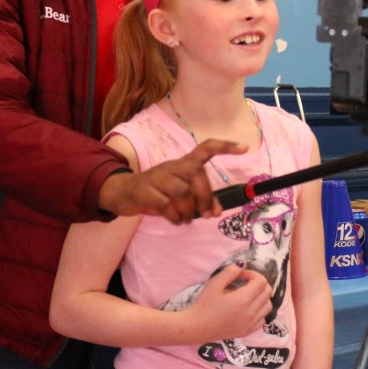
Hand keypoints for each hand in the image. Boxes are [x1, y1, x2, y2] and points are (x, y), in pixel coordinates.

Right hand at [98, 139, 244, 222]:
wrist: (122, 193)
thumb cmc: (157, 192)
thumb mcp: (179, 194)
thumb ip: (199, 200)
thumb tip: (217, 212)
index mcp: (183, 164)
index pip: (206, 148)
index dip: (225, 147)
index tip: (245, 148)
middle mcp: (172, 166)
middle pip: (196, 173)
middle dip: (205, 196)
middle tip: (207, 214)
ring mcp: (157, 177)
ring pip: (181, 191)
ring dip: (188, 210)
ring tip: (187, 219)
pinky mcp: (144, 190)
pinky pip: (165, 204)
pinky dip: (174, 216)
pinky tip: (176, 221)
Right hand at [185, 265, 271, 340]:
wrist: (196, 327)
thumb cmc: (204, 305)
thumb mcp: (214, 284)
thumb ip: (230, 272)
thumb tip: (243, 265)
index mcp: (243, 299)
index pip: (261, 281)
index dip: (252, 274)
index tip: (241, 276)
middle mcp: (251, 312)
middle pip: (267, 292)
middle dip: (258, 283)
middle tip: (244, 283)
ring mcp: (251, 324)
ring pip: (268, 306)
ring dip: (261, 297)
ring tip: (248, 295)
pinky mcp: (248, 331)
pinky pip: (263, 319)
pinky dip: (259, 311)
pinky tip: (248, 309)